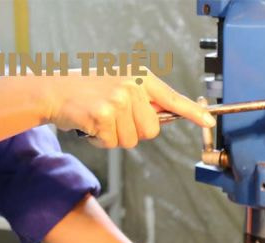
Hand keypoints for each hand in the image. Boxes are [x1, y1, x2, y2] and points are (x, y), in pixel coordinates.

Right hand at [40, 67, 215, 148]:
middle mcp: (133, 87)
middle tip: (114, 117)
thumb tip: (165, 118)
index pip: (173, 98)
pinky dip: (101, 140)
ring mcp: (118, 100)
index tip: (209, 120)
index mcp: (141, 78)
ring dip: (115, 137)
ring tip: (101, 119)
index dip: (193, 112)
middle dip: (133, 131)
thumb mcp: (120, 86)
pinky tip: (91, 125)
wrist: (55, 91)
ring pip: (131, 140)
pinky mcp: (103, 115)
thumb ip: (144, 101)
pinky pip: (112, 143)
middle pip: (151, 130)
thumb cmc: (89, 91)